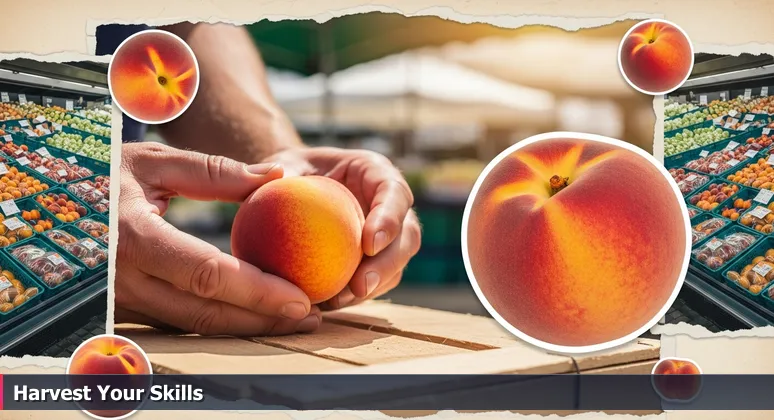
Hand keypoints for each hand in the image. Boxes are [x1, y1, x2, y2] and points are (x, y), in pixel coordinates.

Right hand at [115, 142, 320, 335]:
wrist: (47, 198)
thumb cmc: (102, 173)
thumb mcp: (153, 162)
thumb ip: (215, 171)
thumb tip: (275, 175)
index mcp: (133, 237)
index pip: (206, 274)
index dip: (257, 291)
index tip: (299, 297)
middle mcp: (124, 278)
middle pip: (204, 312)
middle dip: (262, 319)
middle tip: (308, 316)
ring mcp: (119, 299)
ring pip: (192, 325)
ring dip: (245, 327)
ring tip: (291, 319)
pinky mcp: (122, 308)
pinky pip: (177, 322)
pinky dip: (218, 321)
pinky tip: (251, 314)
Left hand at [264, 147, 421, 309]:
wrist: (292, 190)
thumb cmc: (290, 170)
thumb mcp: (284, 163)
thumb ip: (282, 170)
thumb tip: (276, 175)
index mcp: (376, 173)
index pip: (394, 192)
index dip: (389, 219)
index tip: (369, 244)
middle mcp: (390, 205)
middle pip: (407, 236)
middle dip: (388, 263)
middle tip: (360, 286)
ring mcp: (387, 236)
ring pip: (396, 265)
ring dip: (373, 287)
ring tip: (339, 301)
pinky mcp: (374, 260)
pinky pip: (373, 282)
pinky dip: (354, 296)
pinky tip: (326, 305)